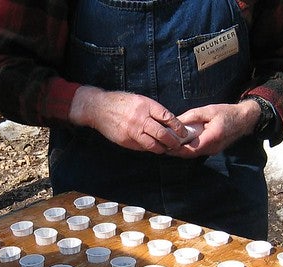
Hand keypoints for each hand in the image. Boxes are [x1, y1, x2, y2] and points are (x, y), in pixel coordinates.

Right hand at [69, 86, 187, 152]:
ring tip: (166, 149)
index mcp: (145, 105)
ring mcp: (132, 131)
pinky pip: (141, 147)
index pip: (167, 117)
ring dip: (162, 149)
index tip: (183, 131)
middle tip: (177, 145)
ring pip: (152, 144)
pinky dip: (148, 148)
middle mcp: (140, 118)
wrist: (99, 108)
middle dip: (172, 141)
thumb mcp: (139, 100)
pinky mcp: (126, 140)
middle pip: (162, 133)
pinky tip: (153, 148)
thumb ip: (152, 111)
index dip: (177, 126)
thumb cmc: (121, 103)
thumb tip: (168, 123)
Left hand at [168, 100, 257, 157]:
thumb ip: (191, 117)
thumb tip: (175, 121)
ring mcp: (213, 151)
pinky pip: (198, 152)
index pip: (191, 149)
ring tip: (168, 145)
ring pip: (193, 154)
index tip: (166, 145)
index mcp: (212, 136)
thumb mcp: (208, 110)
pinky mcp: (213, 150)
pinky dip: (188, 149)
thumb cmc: (226, 112)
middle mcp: (213, 147)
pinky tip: (180, 144)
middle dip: (176, 152)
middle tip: (163, 146)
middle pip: (190, 154)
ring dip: (181, 151)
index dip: (177, 149)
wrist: (243, 120)